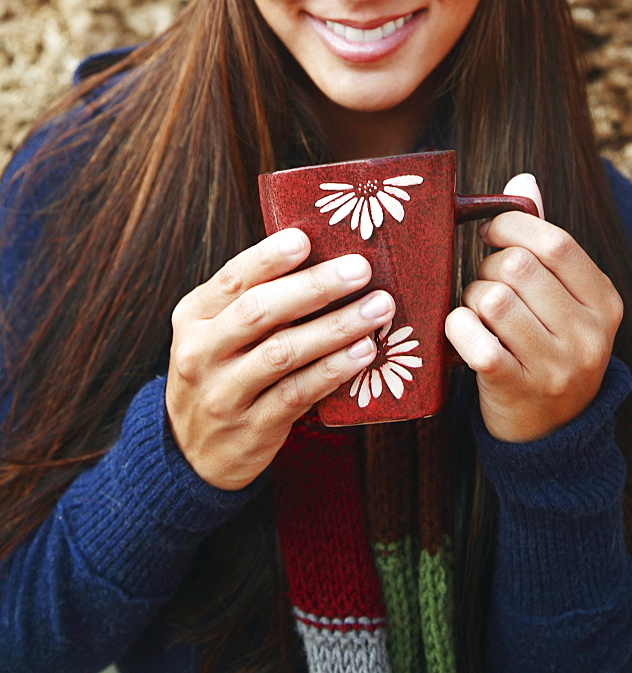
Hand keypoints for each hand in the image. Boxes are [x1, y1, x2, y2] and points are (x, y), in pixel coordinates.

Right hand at [166, 228, 391, 488]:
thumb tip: (325, 256)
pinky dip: (333, 370)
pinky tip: (363, 352)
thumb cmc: (222, 373)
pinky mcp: (251, 428)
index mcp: (194, 316)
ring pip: (283, 352)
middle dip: (315, 287)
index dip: (268, 257)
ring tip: (377, 308)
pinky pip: (298, 393)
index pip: (232, 278)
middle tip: (360, 270)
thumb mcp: (217, 332)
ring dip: (336, 327)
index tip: (305, 238)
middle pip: (260, 311)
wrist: (191, 454)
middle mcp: (201, 352)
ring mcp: (224, 393)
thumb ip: (254, 300)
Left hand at [445, 174, 622, 442]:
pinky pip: (473, 338)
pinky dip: (458, 327)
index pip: (556, 243)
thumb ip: (543, 240)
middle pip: (518, 268)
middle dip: (487, 267)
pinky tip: (464, 333)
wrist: (550, 433)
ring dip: (471, 299)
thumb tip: (524, 180)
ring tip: (478, 312)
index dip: (513, 225)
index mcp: (604, 302)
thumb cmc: (547, 345)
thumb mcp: (561, 297)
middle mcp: (589, 335)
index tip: (491, 232)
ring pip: (492, 299)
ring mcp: (557, 366)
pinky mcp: (517, 389)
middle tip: (484, 282)